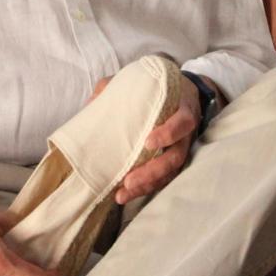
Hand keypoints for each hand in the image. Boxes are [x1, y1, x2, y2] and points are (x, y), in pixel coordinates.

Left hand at [113, 75, 200, 203]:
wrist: (185, 93)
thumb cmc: (159, 87)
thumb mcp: (142, 80)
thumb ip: (117, 87)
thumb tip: (91, 103)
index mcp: (181, 109)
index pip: (182, 123)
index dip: (168, 134)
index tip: (148, 143)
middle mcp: (185, 133)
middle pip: (175, 157)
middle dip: (153, 171)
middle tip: (129, 181)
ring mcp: (181, 148)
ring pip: (170, 172)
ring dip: (147, 184)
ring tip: (123, 194)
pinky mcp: (173, 159)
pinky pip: (164, 178)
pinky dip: (146, 187)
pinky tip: (126, 194)